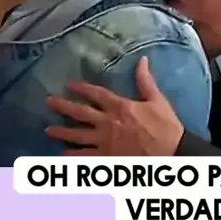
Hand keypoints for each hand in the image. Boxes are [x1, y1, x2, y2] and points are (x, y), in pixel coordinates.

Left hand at [46, 57, 184, 155]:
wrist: (172, 154)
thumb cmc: (166, 127)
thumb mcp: (157, 100)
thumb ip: (145, 81)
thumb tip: (142, 60)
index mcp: (120, 107)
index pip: (96, 95)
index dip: (82, 88)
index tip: (69, 85)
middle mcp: (108, 123)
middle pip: (80, 113)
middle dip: (63, 106)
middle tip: (49, 102)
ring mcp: (105, 143)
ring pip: (77, 136)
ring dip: (62, 132)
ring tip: (48, 130)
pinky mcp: (106, 159)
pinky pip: (85, 157)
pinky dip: (72, 156)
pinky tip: (61, 155)